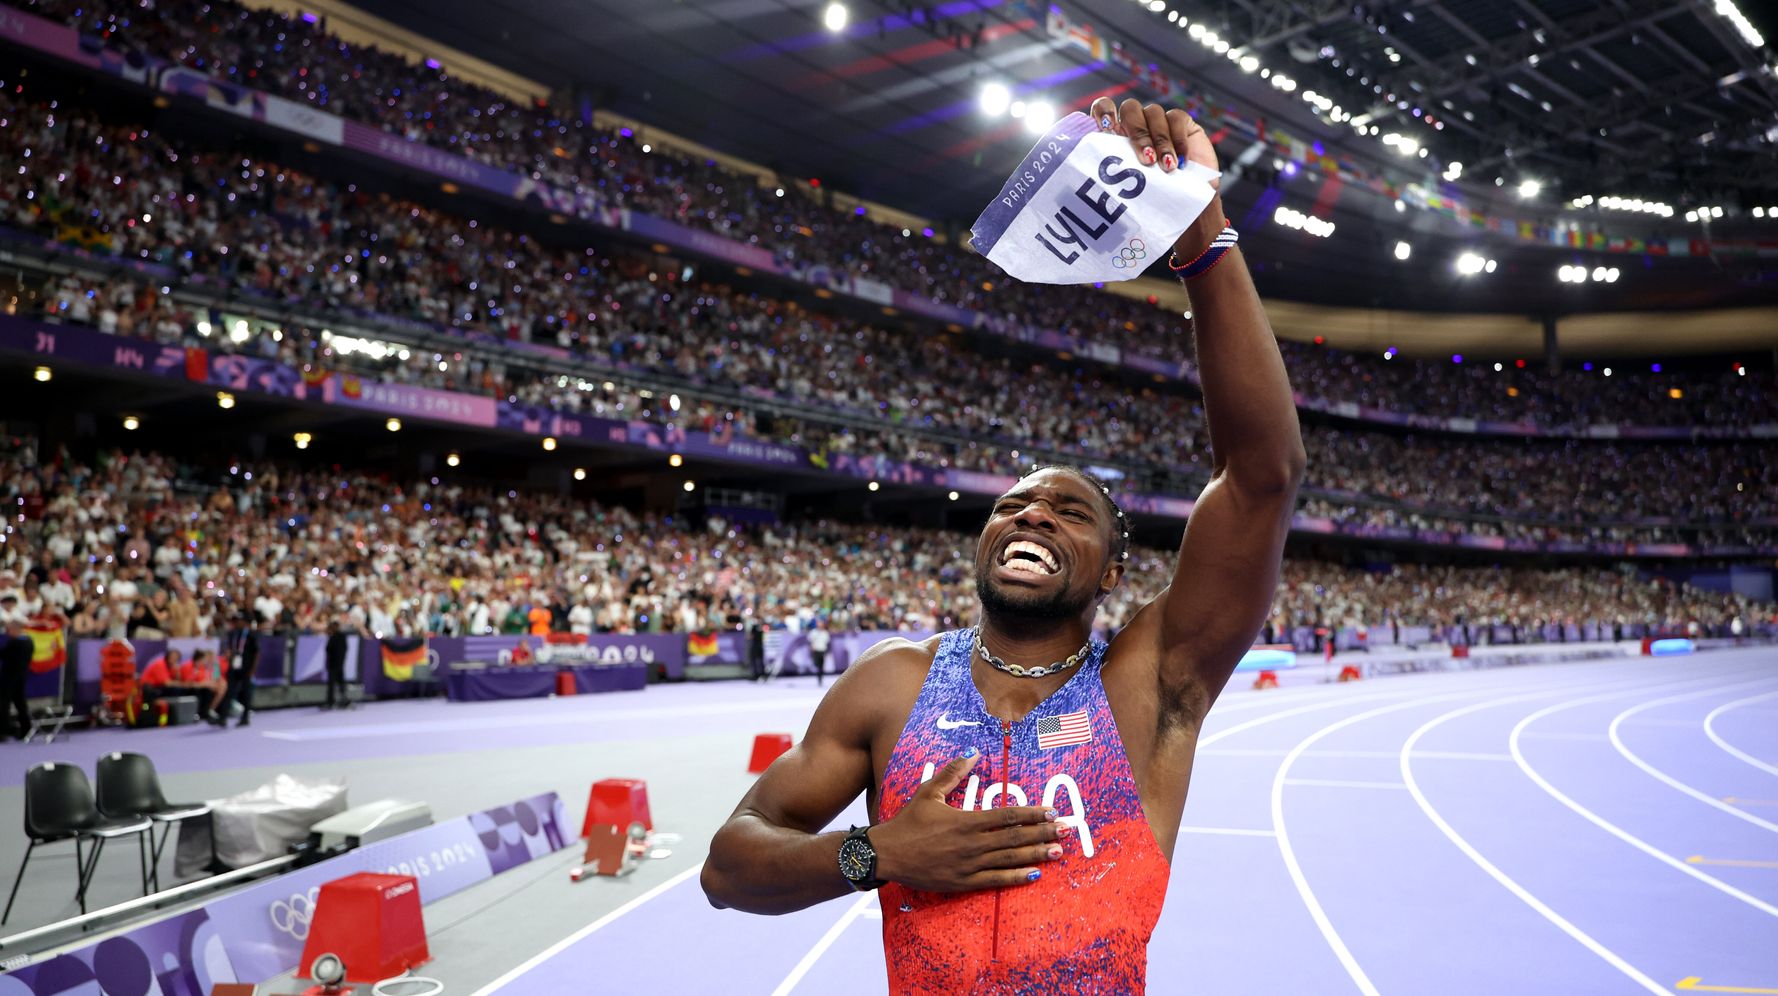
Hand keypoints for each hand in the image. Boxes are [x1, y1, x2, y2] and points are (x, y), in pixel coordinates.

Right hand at [869, 751, 1064, 891]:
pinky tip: (1034, 874)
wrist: (887, 854)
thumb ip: (953, 772)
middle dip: (1044, 833)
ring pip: (1010, 859)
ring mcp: (969, 865)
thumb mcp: (929, 792)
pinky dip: (1016, 878)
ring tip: (1058, 851)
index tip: (1052, 812)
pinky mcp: (963, 882)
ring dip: (1037, 854)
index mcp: (966, 820)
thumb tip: (973, 752)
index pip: (1007, 816)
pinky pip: (995, 880)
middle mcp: (972, 843)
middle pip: (1015, 837)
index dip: (1032, 814)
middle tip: (1068, 831)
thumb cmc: (908, 822)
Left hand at [1087, 96, 1223, 258]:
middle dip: (1138, 133)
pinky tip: (1181, 161)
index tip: (1107, 129)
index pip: (1104, 108)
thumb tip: (1093, 181)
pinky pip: (1176, 117)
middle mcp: (1136, 125)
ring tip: (1166, 167)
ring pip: (1153, 112)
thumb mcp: (1130, 190)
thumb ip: (1115, 178)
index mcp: (1116, 136)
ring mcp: (1159, 122)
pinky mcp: (1182, 123)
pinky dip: (1178, 139)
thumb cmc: (1154, 201)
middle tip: (1146, 160)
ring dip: (1159, 140)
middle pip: (1130, 108)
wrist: (1188, 207)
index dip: (1104, 112)